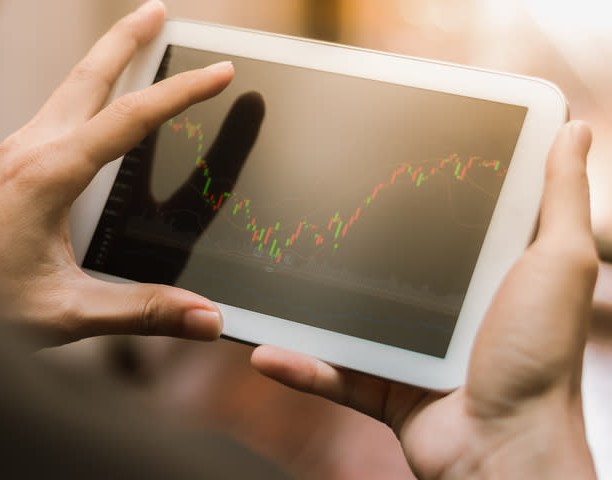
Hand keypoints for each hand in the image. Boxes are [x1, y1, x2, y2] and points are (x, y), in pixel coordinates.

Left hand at [0, 0, 235, 346]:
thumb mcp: (68, 310)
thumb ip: (141, 311)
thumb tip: (205, 318)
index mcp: (50, 174)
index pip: (130, 118)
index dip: (181, 93)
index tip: (218, 73)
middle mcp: (29, 150)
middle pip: (88, 76)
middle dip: (127, 38)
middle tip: (159, 11)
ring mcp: (13, 153)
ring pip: (68, 89)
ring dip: (105, 62)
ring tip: (133, 45)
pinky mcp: (6, 165)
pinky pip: (53, 112)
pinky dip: (84, 93)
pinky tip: (93, 109)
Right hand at [252, 122, 598, 478]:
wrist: (508, 450)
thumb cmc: (539, 355)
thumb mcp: (559, 261)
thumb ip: (560, 198)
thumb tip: (574, 127)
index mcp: (482, 271)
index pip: (442, 216)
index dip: (416, 185)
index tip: (379, 150)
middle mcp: (443, 308)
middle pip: (385, 264)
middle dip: (347, 240)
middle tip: (304, 203)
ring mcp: (409, 348)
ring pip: (347, 319)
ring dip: (307, 306)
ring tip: (268, 272)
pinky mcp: (383, 387)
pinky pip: (331, 373)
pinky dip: (300, 366)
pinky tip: (264, 350)